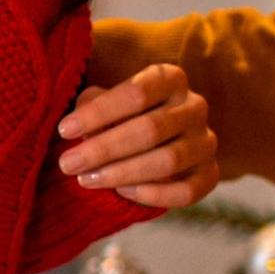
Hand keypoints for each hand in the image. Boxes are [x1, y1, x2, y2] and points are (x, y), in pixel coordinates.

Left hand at [57, 61, 219, 205]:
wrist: (150, 140)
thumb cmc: (118, 115)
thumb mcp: (102, 102)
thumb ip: (90, 108)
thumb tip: (81, 130)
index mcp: (171, 78)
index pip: (137, 93)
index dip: (98, 113)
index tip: (64, 130)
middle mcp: (195, 106)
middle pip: (150, 129)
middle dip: (103, 149)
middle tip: (68, 163)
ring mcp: (206, 141)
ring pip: (168, 162)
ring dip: (122, 173)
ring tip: (86, 179)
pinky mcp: (209, 174)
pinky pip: (187, 191)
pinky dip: (153, 195)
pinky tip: (122, 193)